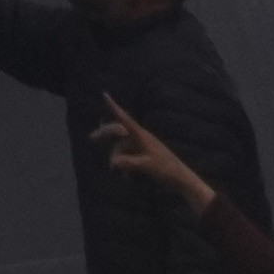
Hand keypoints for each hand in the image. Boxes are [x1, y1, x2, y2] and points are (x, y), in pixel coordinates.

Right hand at [89, 106, 221, 214]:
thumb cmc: (166, 169)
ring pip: (123, 147)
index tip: (104, 94)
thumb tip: (112, 162)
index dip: (114, 107)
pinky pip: (129, 156)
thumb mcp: (146, 166)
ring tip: (119, 173)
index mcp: (141, 136)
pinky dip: (124, 164)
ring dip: (117, 158)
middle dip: (106, 134)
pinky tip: (126, 177)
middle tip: (92, 138)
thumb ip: (128, 163)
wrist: (181, 179)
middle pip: (119, 131)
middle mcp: (140, 138)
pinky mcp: (145, 155)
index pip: (124, 119)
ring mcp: (142, 147)